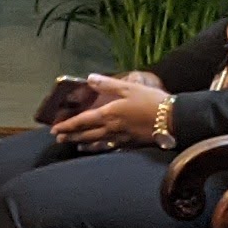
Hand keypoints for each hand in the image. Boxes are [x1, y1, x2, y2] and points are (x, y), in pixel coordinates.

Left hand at [49, 70, 170, 151]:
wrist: (172, 119)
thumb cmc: (151, 101)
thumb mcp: (129, 88)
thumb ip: (108, 84)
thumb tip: (89, 78)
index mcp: (109, 114)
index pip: (82, 121)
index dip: (67, 125)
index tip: (55, 129)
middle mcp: (111, 129)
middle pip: (86, 134)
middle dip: (70, 136)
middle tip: (58, 138)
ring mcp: (120, 138)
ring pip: (96, 142)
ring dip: (82, 143)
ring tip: (73, 144)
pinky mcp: (130, 144)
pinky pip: (109, 147)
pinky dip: (98, 148)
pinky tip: (95, 149)